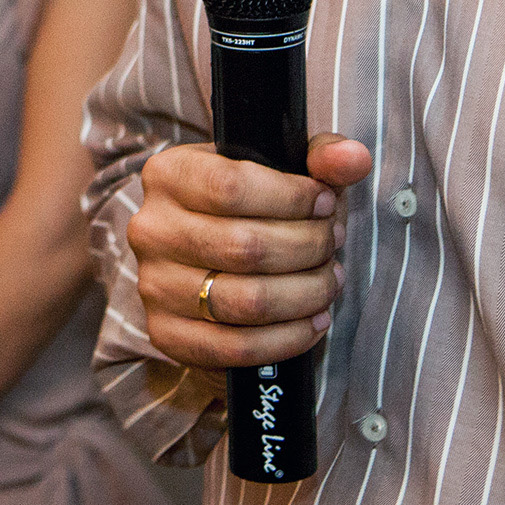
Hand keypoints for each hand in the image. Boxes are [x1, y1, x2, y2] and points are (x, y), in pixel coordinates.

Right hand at [130, 134, 371, 370]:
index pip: (231, 186)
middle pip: (245, 247)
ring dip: (306, 294)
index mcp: (167, 174)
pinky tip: (314, 320)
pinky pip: (236, 348)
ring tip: (330, 280)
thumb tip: (353, 158)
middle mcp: (150, 228)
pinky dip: (288, 338)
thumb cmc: (251, 207)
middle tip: (333, 244)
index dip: (292, 199)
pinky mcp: (166, 334)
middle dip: (308, 248)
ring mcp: (154, 285)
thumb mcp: (281, 169)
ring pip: (246, 301)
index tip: (326, 204)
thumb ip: (320, 156)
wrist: (207, 262)